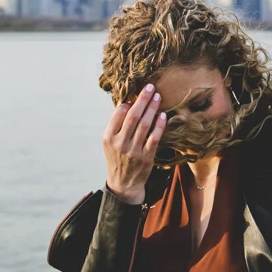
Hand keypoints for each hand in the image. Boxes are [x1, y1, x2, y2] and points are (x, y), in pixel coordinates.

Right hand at [103, 84, 166, 204]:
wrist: (123, 184)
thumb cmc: (118, 158)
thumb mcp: (110, 143)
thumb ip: (117, 126)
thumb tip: (129, 103)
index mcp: (108, 137)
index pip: (118, 113)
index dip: (129, 101)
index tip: (137, 94)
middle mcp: (119, 143)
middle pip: (133, 116)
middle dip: (142, 99)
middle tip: (151, 87)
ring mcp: (133, 151)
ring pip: (144, 124)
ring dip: (152, 108)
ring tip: (158, 97)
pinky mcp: (146, 157)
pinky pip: (154, 137)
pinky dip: (159, 125)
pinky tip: (163, 116)